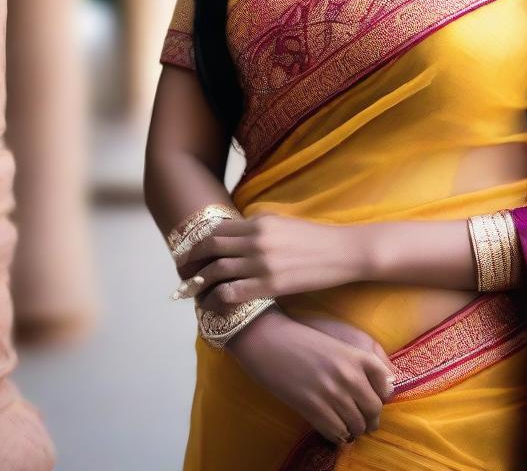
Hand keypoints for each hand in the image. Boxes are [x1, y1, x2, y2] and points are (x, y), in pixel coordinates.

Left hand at [175, 213, 362, 312]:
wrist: (343, 252)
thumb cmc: (314, 238)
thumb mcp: (282, 223)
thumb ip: (257, 227)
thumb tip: (234, 235)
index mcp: (259, 222)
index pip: (217, 231)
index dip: (198, 244)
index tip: (189, 254)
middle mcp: (256, 240)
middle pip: (211, 249)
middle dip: (192, 262)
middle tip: (183, 274)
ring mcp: (262, 263)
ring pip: (217, 271)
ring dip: (200, 282)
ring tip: (193, 292)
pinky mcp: (271, 285)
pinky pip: (231, 293)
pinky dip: (216, 299)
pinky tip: (212, 305)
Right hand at [227, 308, 395, 445]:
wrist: (269, 340)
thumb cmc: (302, 339)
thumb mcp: (337, 343)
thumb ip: (361, 361)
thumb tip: (385, 386)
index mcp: (357, 355)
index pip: (386, 384)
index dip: (382, 395)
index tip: (374, 399)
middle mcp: (349, 375)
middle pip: (374, 409)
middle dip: (371, 419)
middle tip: (364, 422)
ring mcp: (332, 393)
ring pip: (356, 425)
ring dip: (354, 429)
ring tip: (348, 427)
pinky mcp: (313, 409)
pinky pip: (336, 432)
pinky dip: (338, 434)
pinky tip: (333, 429)